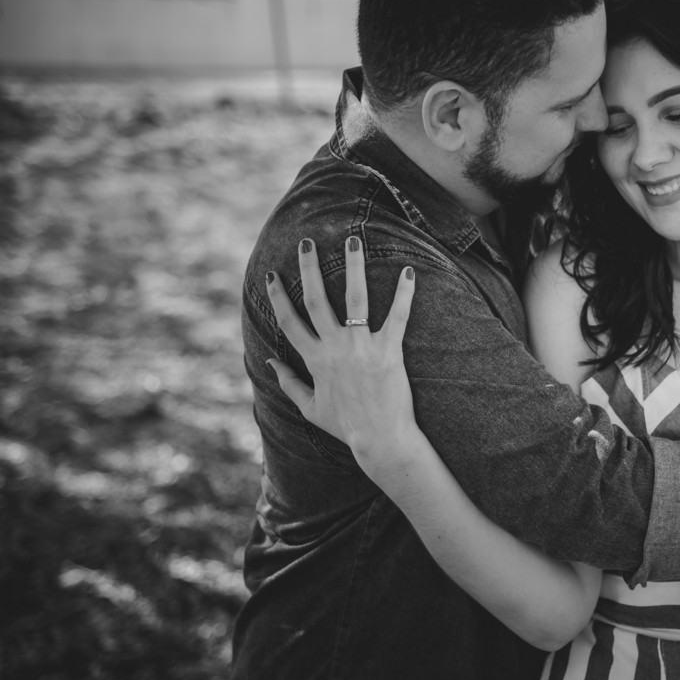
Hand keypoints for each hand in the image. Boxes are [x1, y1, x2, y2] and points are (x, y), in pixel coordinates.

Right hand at [264, 236, 419, 468]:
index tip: (273, 274)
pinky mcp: (389, 351)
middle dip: (309, 268)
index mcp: (314, 360)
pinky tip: (409, 270)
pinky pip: (397, 316)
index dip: (278, 297)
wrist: (380, 439)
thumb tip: (270, 362)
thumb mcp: (310, 407)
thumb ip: (289, 382)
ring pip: (354, 298)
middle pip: (316, 300)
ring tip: (353, 240)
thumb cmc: (346, 426)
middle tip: (307, 242)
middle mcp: (334, 348)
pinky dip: (404, 292)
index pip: (290, 322)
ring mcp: (361, 347)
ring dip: (352, 267)